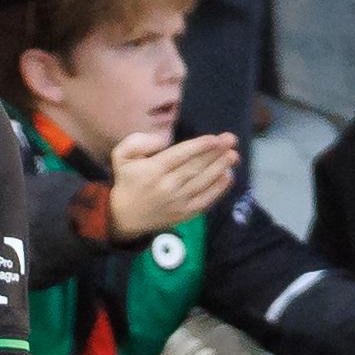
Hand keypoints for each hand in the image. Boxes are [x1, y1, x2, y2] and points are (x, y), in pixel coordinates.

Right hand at [106, 132, 238, 241]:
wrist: (125, 216)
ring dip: (221, 168)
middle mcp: (167, 186)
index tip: (215, 138)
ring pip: (203, 182)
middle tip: (231, 140)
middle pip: (195, 167)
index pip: (180, 155)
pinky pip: (206, 199)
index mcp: (153, 171)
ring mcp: (178, 202)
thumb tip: (164, 140)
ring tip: (233, 155)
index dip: (200, 146)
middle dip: (216, 153)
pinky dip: (219, 188)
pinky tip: (228, 175)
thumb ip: (138, 142)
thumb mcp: (121, 156)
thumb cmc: (128, 180)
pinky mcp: (186, 213)